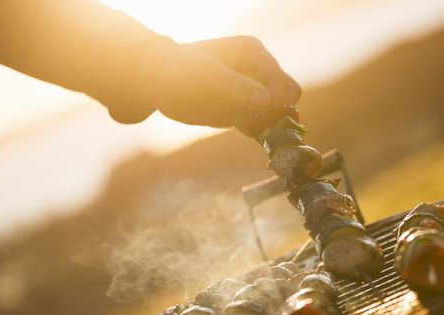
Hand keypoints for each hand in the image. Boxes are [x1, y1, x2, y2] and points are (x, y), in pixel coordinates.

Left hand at [118, 35, 300, 130]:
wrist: (157, 82)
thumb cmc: (178, 70)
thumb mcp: (205, 74)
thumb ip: (235, 86)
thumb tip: (267, 100)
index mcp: (255, 55)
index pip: (283, 82)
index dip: (277, 100)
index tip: (261, 109)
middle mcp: (258, 73)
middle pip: (286, 100)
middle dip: (276, 115)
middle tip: (253, 120)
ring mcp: (252, 94)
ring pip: (276, 116)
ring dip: (266, 126)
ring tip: (242, 122)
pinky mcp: (243, 111)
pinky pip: (261, 126)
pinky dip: (256, 132)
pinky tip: (240, 127)